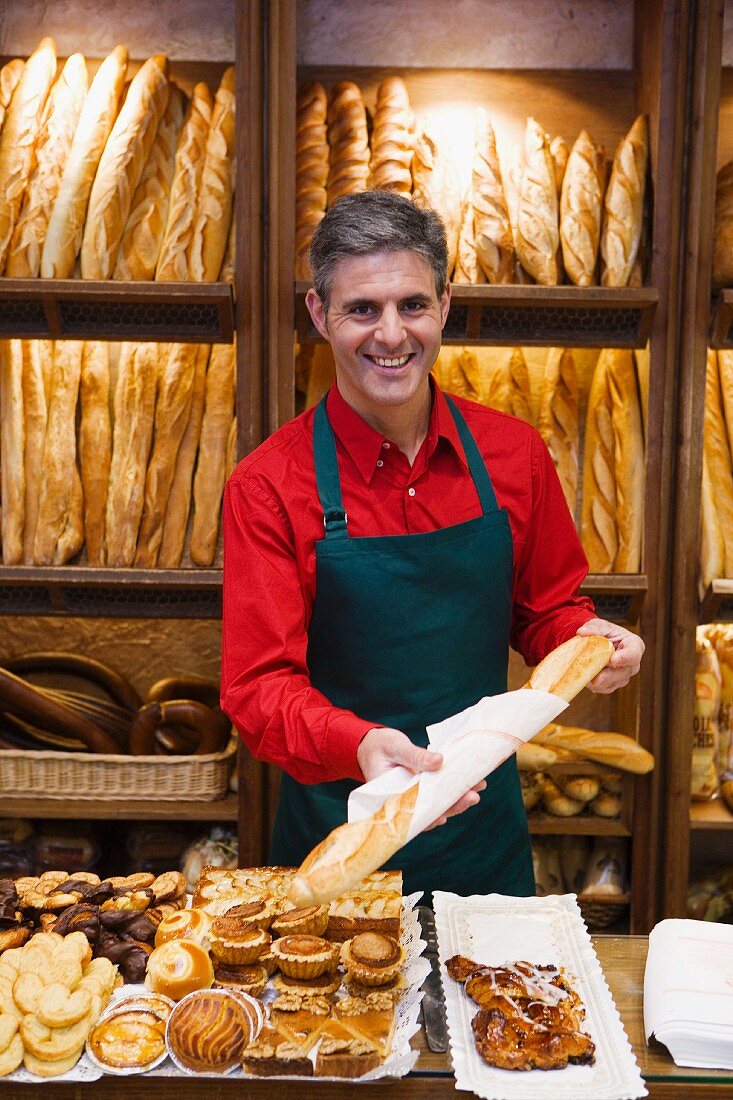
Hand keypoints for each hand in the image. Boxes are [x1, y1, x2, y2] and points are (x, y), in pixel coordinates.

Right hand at [357, 726, 486, 830]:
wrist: (372, 745)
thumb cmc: (379, 747)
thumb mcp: (395, 747)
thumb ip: (415, 756)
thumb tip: (439, 762)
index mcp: (390, 798)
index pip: (412, 813)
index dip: (428, 817)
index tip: (444, 816)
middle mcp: (405, 802)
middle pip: (430, 811)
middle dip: (453, 805)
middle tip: (473, 796)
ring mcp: (416, 796)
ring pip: (439, 802)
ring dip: (458, 797)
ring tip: (479, 786)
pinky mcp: (424, 788)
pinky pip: (440, 791)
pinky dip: (454, 787)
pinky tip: (471, 781)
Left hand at [576, 618, 644, 693]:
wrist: (597, 643)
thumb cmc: (604, 632)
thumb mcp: (599, 625)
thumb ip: (594, 627)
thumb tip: (582, 632)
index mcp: (634, 646)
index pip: (634, 653)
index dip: (625, 657)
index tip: (613, 660)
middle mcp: (632, 664)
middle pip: (623, 673)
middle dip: (609, 676)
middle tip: (597, 678)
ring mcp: (622, 676)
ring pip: (612, 683)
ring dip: (598, 681)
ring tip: (585, 676)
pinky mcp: (612, 684)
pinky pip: (603, 688)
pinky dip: (592, 684)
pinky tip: (584, 678)